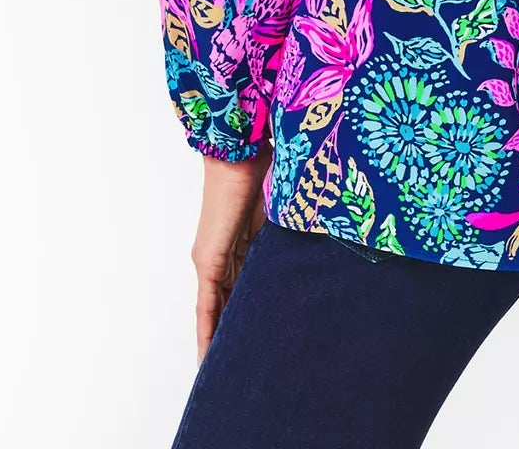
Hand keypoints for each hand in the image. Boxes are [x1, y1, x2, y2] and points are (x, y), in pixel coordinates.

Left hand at [190, 148, 271, 364]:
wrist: (240, 151)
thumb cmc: (263, 168)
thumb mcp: (281, 212)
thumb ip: (287, 234)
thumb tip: (313, 247)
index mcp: (240, 242)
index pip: (241, 285)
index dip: (244, 309)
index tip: (252, 334)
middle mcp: (221, 254)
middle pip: (227, 301)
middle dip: (233, 329)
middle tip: (242, 361)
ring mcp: (212, 259)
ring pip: (217, 307)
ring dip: (221, 336)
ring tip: (225, 367)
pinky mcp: (208, 261)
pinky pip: (207, 304)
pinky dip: (206, 329)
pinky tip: (207, 354)